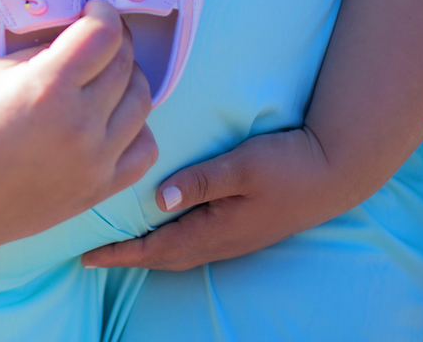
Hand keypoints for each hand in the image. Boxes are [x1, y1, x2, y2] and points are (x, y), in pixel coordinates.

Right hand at [0, 0, 156, 257]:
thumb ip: (39, 54)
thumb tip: (72, 41)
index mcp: (47, 87)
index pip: (104, 34)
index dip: (103, 13)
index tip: (92, 10)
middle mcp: (80, 123)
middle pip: (125, 64)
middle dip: (115, 41)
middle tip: (97, 38)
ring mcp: (95, 160)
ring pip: (142, 103)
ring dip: (127, 81)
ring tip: (103, 78)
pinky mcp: (100, 189)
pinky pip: (144, 148)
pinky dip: (136, 127)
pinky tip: (111, 120)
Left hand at [80, 127, 347, 270]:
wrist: (336, 170)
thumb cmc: (287, 164)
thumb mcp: (241, 166)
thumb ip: (199, 181)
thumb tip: (157, 200)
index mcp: (215, 230)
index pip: (156, 249)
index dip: (119, 253)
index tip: (86, 255)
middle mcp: (221, 241)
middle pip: (162, 257)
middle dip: (125, 258)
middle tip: (89, 254)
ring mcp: (233, 237)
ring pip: (177, 252)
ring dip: (146, 252)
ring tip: (116, 246)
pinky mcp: (241, 227)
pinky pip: (193, 242)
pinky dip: (167, 242)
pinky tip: (159, 229)